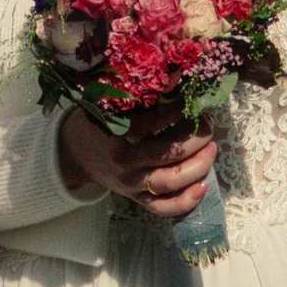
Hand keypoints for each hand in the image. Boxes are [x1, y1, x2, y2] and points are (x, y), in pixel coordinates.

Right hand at [55, 106, 216, 219]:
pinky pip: (163, 207)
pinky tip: (203, 186)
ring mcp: (131, 184)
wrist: (75, 155)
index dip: (180, 110)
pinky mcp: (136, 199)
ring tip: (211, 148)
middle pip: (169, 154)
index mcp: (116, 133)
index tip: (194, 100)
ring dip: (198, 166)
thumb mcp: (108, 104)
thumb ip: (136, 96)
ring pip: (171, 182)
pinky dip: (186, 201)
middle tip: (209, 125)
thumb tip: (176, 79)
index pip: (155, 121)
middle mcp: (125, 162)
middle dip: (197, 139)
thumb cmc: (97, 123)